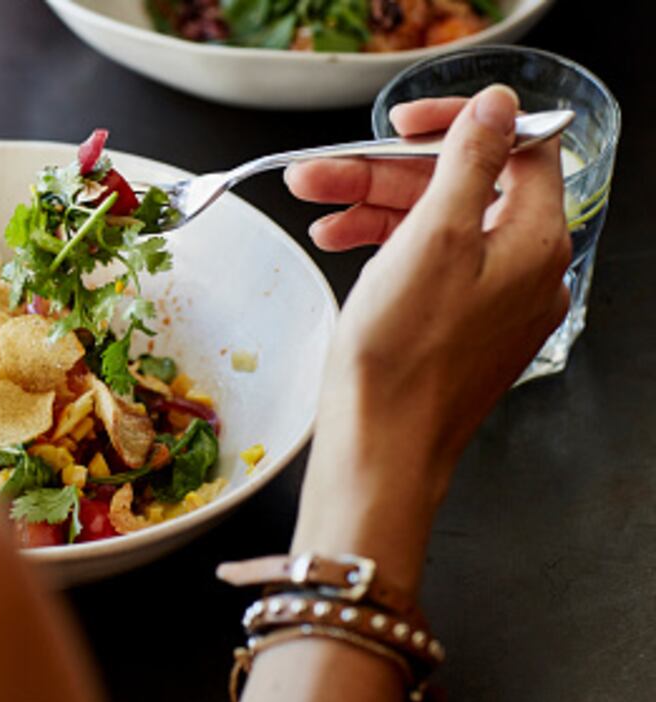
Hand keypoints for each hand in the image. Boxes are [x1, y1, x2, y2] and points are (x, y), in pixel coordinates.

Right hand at [287, 86, 571, 593]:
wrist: (380, 448)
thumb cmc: (402, 359)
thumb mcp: (432, 239)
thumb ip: (470, 163)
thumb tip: (499, 108)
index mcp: (533, 241)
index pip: (515, 149)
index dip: (456, 125)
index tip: (400, 124)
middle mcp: (524, 270)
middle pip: (462, 188)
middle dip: (386, 174)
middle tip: (322, 172)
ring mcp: (492, 302)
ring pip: (436, 227)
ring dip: (373, 208)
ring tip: (314, 210)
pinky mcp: (459, 327)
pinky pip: (428, 266)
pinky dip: (384, 248)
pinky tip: (339, 244)